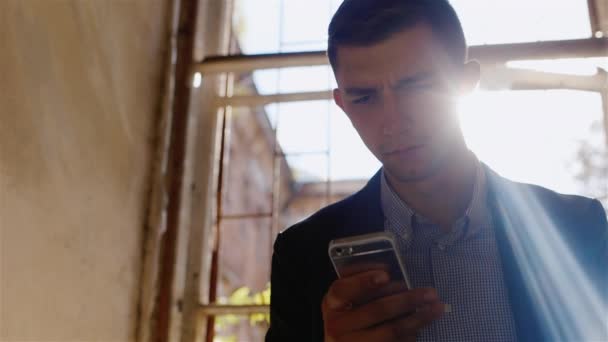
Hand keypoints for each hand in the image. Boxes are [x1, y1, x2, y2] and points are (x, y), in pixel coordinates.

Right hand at [321, 270, 443, 341]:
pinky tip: (422, 326)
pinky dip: (411, 335)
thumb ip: (366, 287)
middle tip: (429, 293)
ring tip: (436, 308)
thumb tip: (394, 278)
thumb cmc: (350, 318)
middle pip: (375, 310)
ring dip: (418, 319)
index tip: (386, 274)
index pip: (343, 289)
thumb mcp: (349, 299)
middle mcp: (337, 325)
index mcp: (332, 303)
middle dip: (406, 299)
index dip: (364, 281)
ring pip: (390, 331)